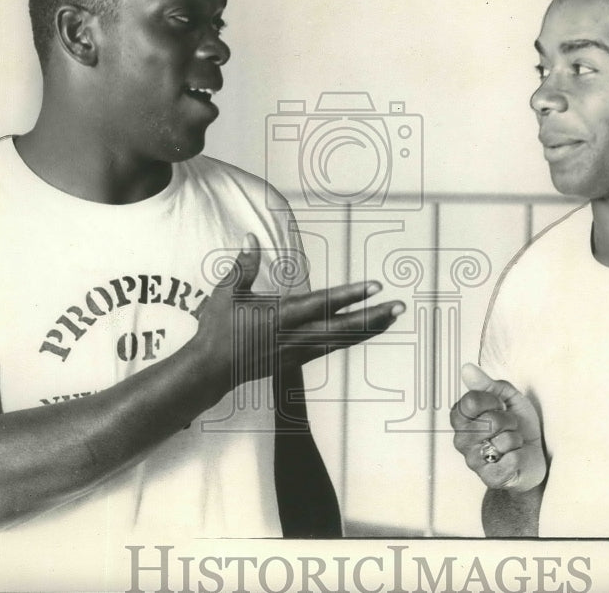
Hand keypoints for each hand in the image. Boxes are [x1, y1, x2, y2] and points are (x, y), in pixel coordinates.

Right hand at [191, 233, 404, 389]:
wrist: (210, 370)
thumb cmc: (218, 329)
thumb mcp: (227, 292)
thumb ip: (244, 265)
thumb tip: (251, 238)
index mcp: (280, 315)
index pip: (322, 303)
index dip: (350, 295)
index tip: (375, 286)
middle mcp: (294, 335)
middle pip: (342, 327)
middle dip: (373, 317)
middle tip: (399, 306)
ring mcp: (297, 351)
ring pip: (341, 340)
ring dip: (368, 329)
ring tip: (391, 317)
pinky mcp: (296, 361)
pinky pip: (330, 349)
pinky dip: (350, 340)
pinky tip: (364, 332)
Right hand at [450, 363, 545, 491]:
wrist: (534, 457)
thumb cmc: (519, 426)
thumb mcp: (508, 398)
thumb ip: (488, 384)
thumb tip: (467, 369)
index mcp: (462, 418)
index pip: (471, 401)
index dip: (492, 400)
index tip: (500, 405)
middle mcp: (462, 439)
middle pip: (490, 420)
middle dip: (509, 421)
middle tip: (509, 426)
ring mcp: (473, 460)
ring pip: (502, 440)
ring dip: (515, 439)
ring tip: (512, 443)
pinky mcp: (489, 477)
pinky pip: (510, 459)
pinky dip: (519, 456)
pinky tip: (513, 457)